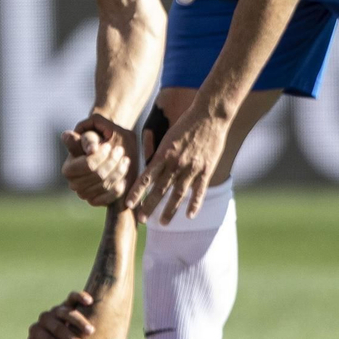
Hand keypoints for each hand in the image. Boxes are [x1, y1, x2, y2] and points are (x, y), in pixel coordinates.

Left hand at [21, 291, 95, 338]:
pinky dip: (80, 297)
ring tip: (90, 332)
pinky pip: (73, 297)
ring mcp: (57, 310)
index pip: (45, 338)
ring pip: (66, 312)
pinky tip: (89, 301)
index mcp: (36, 332)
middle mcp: (45, 318)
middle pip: (57, 327)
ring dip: (79, 322)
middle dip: (70, 338)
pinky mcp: (68, 303)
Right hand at [60, 115, 134, 205]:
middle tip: (121, 151)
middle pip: (99, 175)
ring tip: (125, 160)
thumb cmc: (95, 144)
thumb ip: (87, 140)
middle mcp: (73, 184)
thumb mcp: (90, 137)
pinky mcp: (95, 201)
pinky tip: (124, 176)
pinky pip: (109, 198)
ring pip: (106, 185)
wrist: (102, 157)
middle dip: (112, 162)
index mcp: (68, 169)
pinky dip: (119, 187)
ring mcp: (84, 195)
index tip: (109, 146)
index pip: (89, 164)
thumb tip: (91, 149)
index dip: (101, 156)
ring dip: (119, 171)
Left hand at [123, 106, 228, 222]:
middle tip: (141, 219)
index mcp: (164, 154)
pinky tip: (189, 216)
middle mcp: (176, 163)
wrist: (210, 115)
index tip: (128, 204)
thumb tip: (149, 166)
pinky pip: (199, 191)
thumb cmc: (187, 122)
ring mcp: (192, 168)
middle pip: (160, 189)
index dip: (136, 192)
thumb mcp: (168, 135)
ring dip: (170, 210)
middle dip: (149, 205)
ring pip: (178, 194)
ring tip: (163, 223)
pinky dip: (194, 204)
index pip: (146, 178)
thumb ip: (159, 152)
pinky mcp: (206, 170)